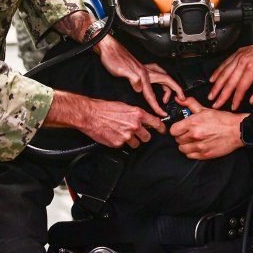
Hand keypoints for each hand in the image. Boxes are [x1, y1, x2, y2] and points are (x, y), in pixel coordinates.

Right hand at [45, 91, 165, 148]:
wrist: (90, 115)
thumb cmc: (105, 108)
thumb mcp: (124, 106)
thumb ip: (135, 114)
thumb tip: (143, 119)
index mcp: (137, 114)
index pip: (156, 123)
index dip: (161, 128)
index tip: (162, 131)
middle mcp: (134, 125)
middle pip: (147, 137)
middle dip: (142, 136)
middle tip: (135, 133)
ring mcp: (127, 136)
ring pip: (136, 144)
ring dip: (132, 141)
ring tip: (122, 133)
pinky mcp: (118, 143)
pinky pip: (124, 146)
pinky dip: (120, 143)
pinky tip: (114, 135)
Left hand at [95, 35, 183, 115]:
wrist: (108, 47)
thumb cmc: (113, 57)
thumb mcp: (121, 70)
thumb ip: (133, 79)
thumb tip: (140, 89)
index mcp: (143, 74)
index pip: (152, 94)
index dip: (157, 105)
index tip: (161, 113)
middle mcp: (146, 71)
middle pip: (167, 81)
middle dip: (175, 90)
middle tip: (180, 98)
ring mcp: (144, 69)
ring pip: (163, 78)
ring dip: (168, 87)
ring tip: (166, 97)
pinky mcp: (141, 68)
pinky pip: (157, 76)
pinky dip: (160, 82)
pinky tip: (155, 86)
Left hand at [170, 97, 246, 159]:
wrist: (237, 130)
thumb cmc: (223, 120)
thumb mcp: (205, 109)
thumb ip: (190, 103)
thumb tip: (180, 99)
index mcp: (193, 123)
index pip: (173, 130)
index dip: (176, 128)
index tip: (179, 128)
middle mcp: (195, 135)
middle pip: (177, 140)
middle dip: (181, 136)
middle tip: (188, 133)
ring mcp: (200, 146)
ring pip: (182, 149)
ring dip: (185, 145)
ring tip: (192, 140)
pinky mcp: (205, 155)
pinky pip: (190, 156)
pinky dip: (191, 152)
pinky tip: (196, 146)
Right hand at [208, 32, 252, 109]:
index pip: (241, 87)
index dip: (236, 99)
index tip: (232, 106)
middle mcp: (244, 61)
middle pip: (229, 81)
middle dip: (221, 94)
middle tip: (215, 103)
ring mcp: (239, 56)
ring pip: (224, 72)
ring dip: (216, 85)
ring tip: (211, 94)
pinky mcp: (238, 53)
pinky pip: (225, 63)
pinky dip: (218, 72)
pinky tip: (213, 78)